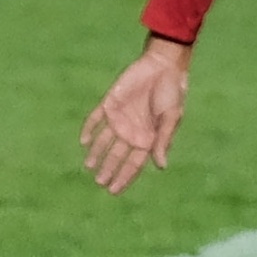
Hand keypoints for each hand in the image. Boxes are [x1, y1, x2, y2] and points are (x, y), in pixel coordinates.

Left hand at [81, 35, 190, 192]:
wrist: (163, 66)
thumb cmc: (172, 92)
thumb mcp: (171, 118)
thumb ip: (163, 141)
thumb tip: (160, 167)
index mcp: (147, 138)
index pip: (133, 164)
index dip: (124, 178)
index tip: (113, 191)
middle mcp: (131, 132)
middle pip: (116, 156)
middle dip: (108, 170)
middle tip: (99, 183)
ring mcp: (119, 119)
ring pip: (103, 141)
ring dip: (96, 153)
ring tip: (88, 166)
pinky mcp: (109, 104)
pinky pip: (96, 119)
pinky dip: (89, 129)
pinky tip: (84, 142)